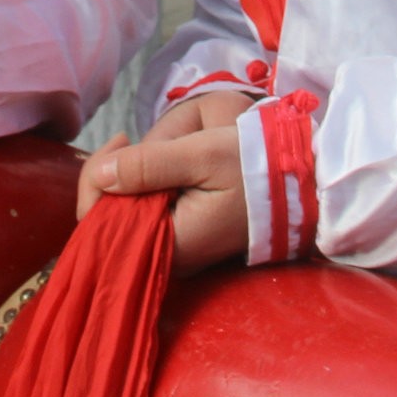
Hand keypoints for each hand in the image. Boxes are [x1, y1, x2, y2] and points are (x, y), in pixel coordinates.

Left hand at [77, 89, 257, 274]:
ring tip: (138, 145)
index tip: (119, 141)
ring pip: (127, 217)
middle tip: (125, 138)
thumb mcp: (201, 156)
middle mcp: (170, 258)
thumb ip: (149, 165)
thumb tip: (101, 174)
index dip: (95, 182)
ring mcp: (178, 251)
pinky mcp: (186, 238)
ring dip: (125, 178)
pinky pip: (146, 216)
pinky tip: (152, 164)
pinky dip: (142, 187)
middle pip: (110, 221)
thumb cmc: (254, 165)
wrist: (301, 180)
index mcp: (172, 244)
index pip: (104, 226)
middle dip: (110, 174)